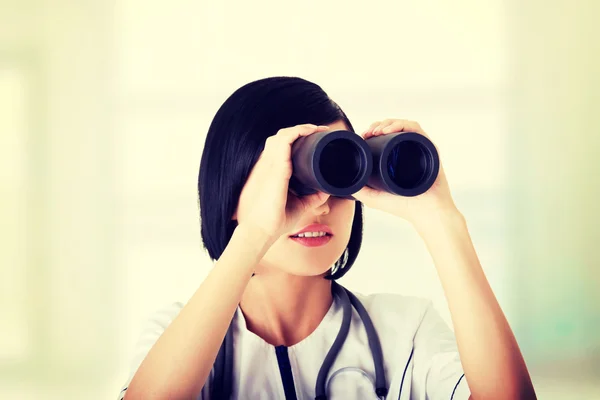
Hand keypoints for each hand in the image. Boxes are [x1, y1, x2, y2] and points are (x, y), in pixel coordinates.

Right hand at [233, 124, 331, 241]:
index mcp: (269, 173)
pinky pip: (285, 140)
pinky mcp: (275, 167)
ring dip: (300, 128)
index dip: (293, 141)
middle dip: (298, 131)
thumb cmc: (273, 222)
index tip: (310, 140)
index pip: (277, 149)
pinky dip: (298, 131)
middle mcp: (266, 166)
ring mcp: (269, 165)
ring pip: (281, 136)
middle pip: (279, 139)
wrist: (259, 232)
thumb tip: (326, 191)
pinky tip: (310, 130)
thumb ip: (312, 198)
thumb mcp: (298, 206)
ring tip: (316, 129)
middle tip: (317, 132)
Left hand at [352, 119, 459, 225]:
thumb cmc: (403, 207)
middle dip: (378, 124)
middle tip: (368, 132)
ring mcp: (420, 148)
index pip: (386, 136)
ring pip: (404, 125)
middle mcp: (410, 150)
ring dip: (388, 123)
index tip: (363, 135)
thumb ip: (359, 190)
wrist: (426, 213)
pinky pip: (416, 129)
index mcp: (399, 157)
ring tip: (376, 130)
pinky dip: (402, 125)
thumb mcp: (374, 198)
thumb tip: (341, 182)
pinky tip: (389, 130)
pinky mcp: (430, 147)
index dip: (373, 131)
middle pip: (394, 127)